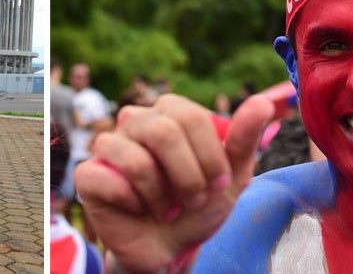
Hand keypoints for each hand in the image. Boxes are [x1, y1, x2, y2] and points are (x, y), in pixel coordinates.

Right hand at [74, 94, 273, 271]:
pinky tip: (139, 211)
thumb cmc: (197, 206)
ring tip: (169, 209)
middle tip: (195, 199)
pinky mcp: (88, 176)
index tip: (218, 183)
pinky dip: (133, 202)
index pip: (188, 114)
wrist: (170, 249)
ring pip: (135, 158)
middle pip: (161, 131)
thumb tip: (264, 103)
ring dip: (161, 194)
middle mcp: (134, 122)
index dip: (208, 153)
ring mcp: (108, 147)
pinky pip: (106, 179)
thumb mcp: (230, 177)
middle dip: (188, 175)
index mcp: (167, 114)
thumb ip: (243, 140)